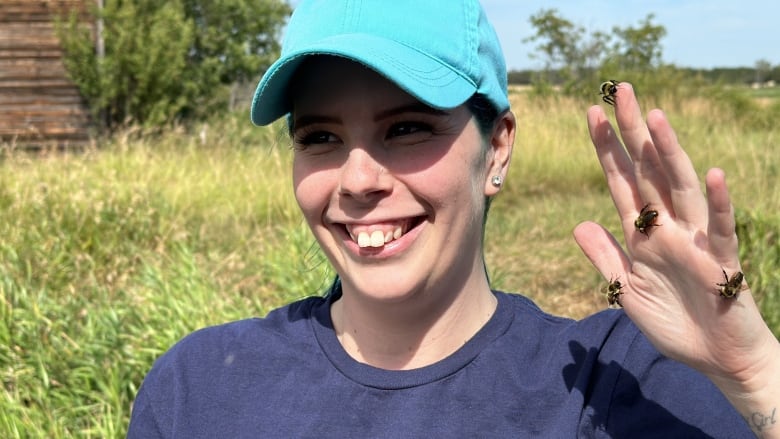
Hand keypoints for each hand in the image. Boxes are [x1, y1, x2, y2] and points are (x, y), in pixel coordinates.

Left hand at [573, 82, 778, 431]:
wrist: (717, 359)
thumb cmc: (675, 322)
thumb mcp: (627, 291)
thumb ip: (606, 258)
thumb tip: (579, 225)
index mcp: (643, 234)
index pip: (620, 182)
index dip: (606, 150)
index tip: (591, 115)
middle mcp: (668, 228)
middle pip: (647, 172)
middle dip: (633, 132)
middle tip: (620, 91)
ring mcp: (696, 241)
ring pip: (681, 188)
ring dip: (668, 154)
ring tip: (655, 118)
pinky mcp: (722, 263)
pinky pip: (721, 229)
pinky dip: (719, 204)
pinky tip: (715, 176)